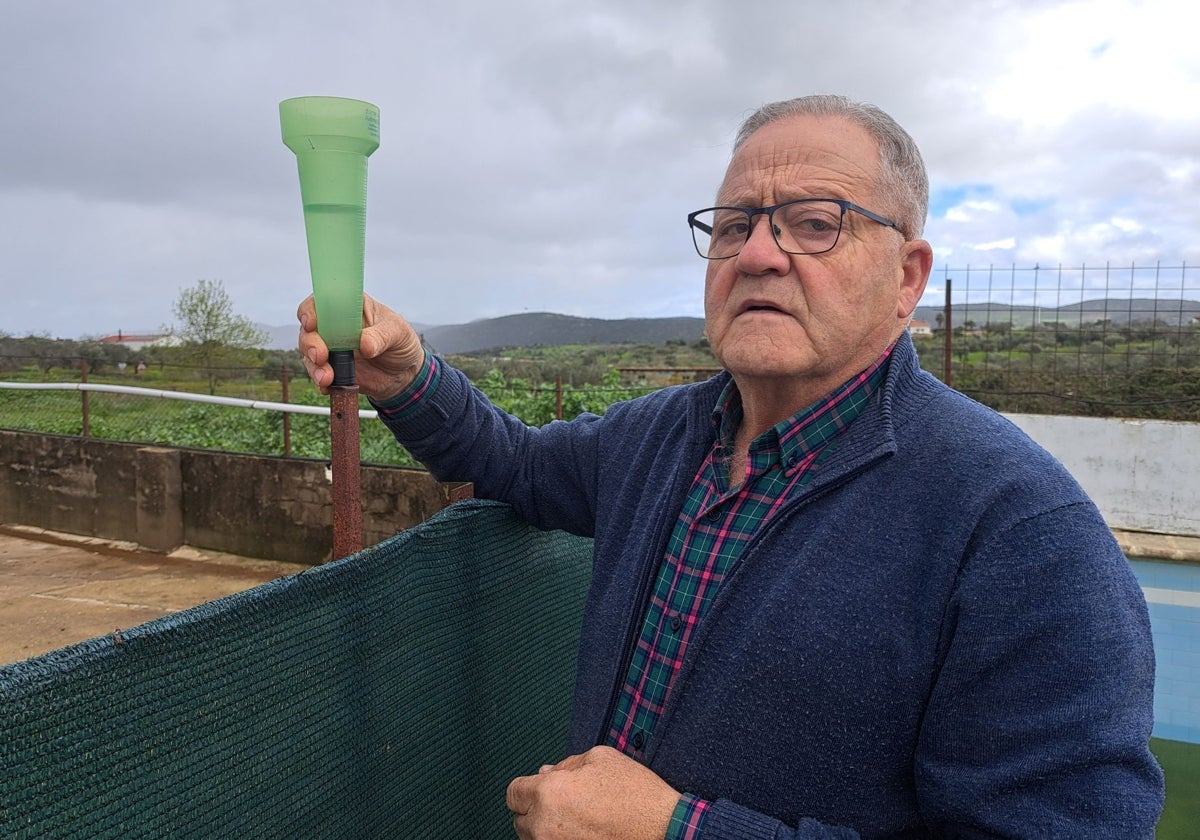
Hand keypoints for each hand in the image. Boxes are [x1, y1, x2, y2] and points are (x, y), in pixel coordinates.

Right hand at [296, 293, 424, 400]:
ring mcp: (331, 349)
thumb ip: (382, 336)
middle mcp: (334, 326)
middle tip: (321, 356)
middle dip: (310, 343)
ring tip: (327, 378)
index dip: (310, 310)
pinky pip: (318, 374)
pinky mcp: (333, 369)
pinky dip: (320, 381)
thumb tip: (365, 344)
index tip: (311, 323)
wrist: (404, 374)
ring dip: (314, 366)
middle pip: (309, 330)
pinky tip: (328, 387)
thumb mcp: (398, 333)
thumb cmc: (401, 343)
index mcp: (349, 307)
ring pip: (309, 354)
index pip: (321, 302)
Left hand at [506, 746, 679, 839]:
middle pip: (519, 820)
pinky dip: (561, 839)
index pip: (513, 793)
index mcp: (549, 793)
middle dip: (535, 808)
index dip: (526, 786)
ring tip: (575, 818)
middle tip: (562, 801)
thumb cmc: (636, 794)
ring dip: (545, 828)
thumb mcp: (601, 759)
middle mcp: (546, 826)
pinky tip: (581, 832)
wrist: (663, 829)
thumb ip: (566, 764)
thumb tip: (547, 773)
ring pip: (533, 839)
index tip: (536, 787)